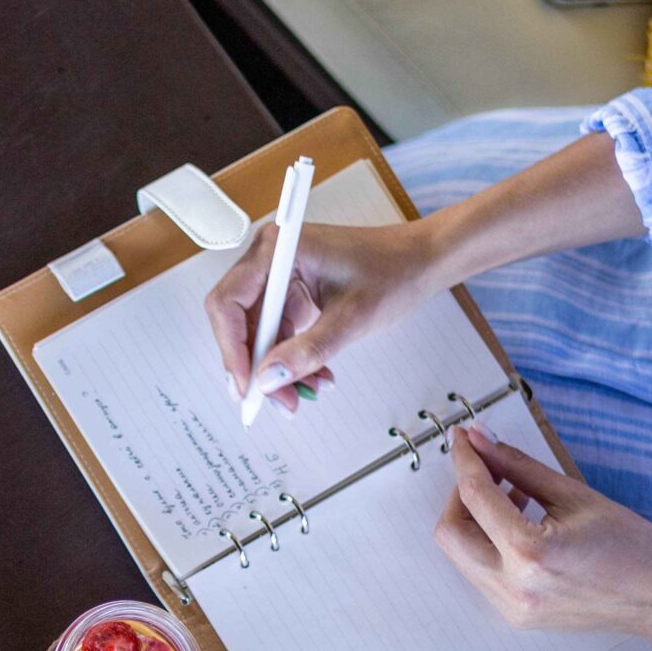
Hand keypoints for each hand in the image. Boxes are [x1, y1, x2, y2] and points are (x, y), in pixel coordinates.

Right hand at [204, 220, 443, 412]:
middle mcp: (270, 259)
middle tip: (275, 401)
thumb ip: (307, 352)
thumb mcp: (351, 319)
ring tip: (306, 393)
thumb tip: (269, 379)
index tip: (246, 385)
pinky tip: (314, 378)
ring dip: (277, 368)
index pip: (229, 302)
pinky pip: (279, 333)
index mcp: (278, 249)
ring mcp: (280, 276)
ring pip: (259, 334)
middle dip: (257, 366)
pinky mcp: (292, 292)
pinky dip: (292, 359)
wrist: (422, 261)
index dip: (232, 349)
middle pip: (239, 322)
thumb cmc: (394, 271)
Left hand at [435, 426, 651, 639]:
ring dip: (472, 520)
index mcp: (531, 553)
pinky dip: (487, 544)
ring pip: (460, 556)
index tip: (463, 439)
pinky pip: (481, 573)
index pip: (475, 497)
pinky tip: (516, 523)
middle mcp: (513, 588)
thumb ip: (518, 467)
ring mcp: (512, 609)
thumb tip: (482, 441)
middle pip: (449, 534)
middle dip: (458, 495)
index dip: (465, 461)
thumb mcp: (574, 494)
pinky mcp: (516, 616)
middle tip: (483, 469)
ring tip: (509, 493)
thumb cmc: (634, 546)